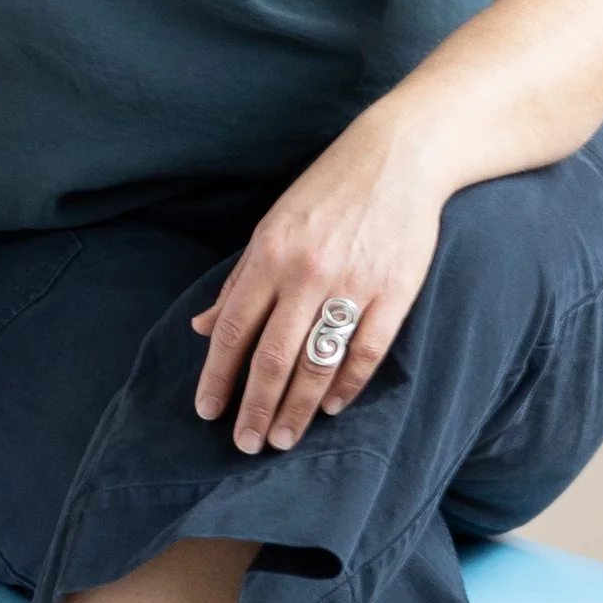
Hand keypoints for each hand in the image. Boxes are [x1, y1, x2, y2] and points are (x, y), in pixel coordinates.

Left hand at [189, 122, 445, 452]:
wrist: (398, 159)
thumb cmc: (328, 192)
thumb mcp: (272, 226)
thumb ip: (239, 280)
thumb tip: (204, 327)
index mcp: (270, 255)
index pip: (234, 330)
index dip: (218, 376)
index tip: (208, 412)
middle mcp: (306, 273)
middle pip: (272, 357)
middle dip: (254, 407)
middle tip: (246, 444)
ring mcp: (352, 284)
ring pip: (318, 363)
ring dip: (297, 408)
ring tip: (284, 437)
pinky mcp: (394, 292)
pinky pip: (365, 352)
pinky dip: (347, 385)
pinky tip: (333, 407)